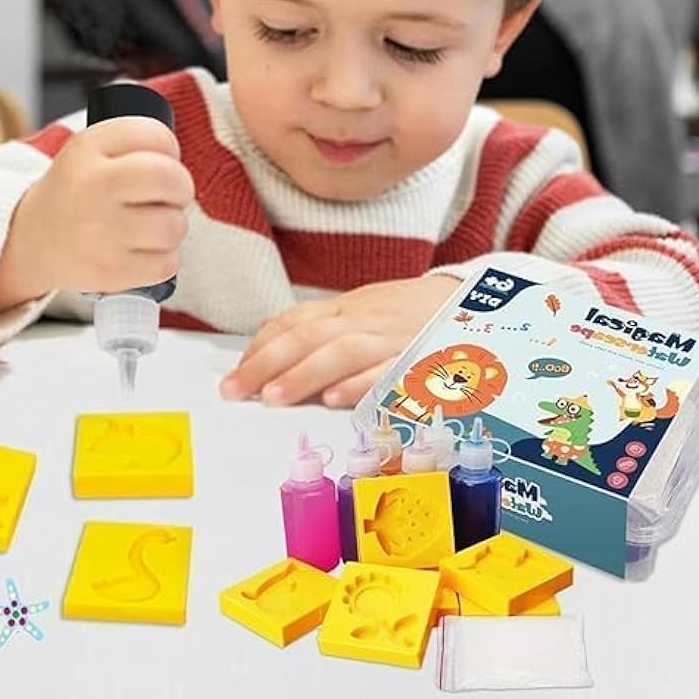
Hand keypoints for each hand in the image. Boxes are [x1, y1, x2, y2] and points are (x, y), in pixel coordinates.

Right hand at [0, 116, 194, 312]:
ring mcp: (100, 233)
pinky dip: (164, 259)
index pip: (156, 136)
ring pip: (175, 226)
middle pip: (172, 179)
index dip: (170, 149)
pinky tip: (143, 249)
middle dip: (181, 187)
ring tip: (150, 224)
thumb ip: (137, 140)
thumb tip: (180, 160)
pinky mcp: (110, 272)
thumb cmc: (77, 192)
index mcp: (88, 149)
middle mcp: (91, 187)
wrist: (33, 241)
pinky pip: (168, 263)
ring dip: (173, 226)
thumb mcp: (92, 148)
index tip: (159, 160)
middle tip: (167, 195)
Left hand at [219, 274, 460, 408]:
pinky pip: (388, 370)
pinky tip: (336, 399)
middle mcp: (361, 320)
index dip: (259, 349)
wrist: (466, 298)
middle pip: (307, 337)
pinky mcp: (417, 358)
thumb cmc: (404, 311)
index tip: (233, 377)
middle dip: (267, 364)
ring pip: (341, 351)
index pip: (292, 324)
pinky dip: (361, 384)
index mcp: (344, 310)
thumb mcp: (357, 310)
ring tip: (273, 396)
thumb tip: (267, 337)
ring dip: (304, 374)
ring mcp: (389, 338)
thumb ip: (316, 326)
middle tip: (236, 390)